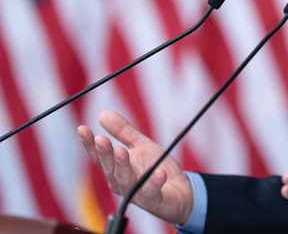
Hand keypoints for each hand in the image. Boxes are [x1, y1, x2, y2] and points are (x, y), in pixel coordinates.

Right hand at [77, 110, 193, 224]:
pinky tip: (159, 173)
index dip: (89, 144)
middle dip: (105, 153)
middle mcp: (121, 182)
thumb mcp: (140, 145)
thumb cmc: (155, 168)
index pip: (98, 156)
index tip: (82, 128)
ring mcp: (136, 192)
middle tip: (101, 139)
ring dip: (123, 165)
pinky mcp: (153, 199)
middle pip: (109, 167)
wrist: (179, 190)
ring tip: (121, 151)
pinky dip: (154, 182)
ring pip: (125, 179)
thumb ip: (123, 132)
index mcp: (115, 169)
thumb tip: (102, 114)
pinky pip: (152, 191)